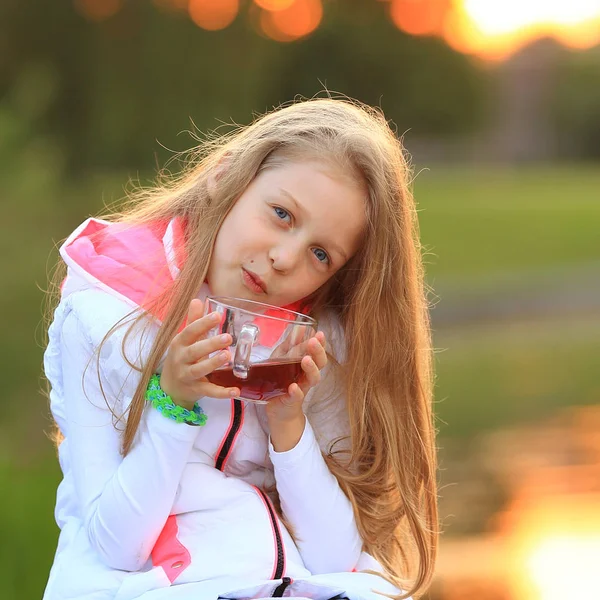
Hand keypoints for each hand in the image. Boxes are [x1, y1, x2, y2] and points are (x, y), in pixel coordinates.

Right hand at [160, 299, 240, 409]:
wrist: (170, 388)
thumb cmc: (182, 358)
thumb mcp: (185, 340)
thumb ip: (193, 321)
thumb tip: (197, 299)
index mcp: (179, 344)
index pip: (189, 332)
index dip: (202, 323)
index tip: (217, 316)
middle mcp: (181, 359)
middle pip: (195, 351)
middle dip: (211, 344)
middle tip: (228, 337)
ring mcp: (187, 376)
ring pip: (199, 370)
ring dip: (213, 363)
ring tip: (227, 356)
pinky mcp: (196, 390)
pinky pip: (209, 391)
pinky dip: (222, 392)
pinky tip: (236, 390)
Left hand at [266, 331, 327, 450]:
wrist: (276, 406)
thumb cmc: (282, 379)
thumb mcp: (283, 358)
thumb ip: (292, 344)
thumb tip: (300, 326)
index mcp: (307, 364)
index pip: (318, 352)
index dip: (321, 343)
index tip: (320, 333)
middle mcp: (307, 375)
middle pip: (320, 364)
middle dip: (318, 352)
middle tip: (313, 342)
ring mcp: (302, 388)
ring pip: (312, 379)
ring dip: (310, 368)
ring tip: (306, 360)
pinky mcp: (292, 400)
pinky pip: (297, 396)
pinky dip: (296, 391)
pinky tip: (294, 386)